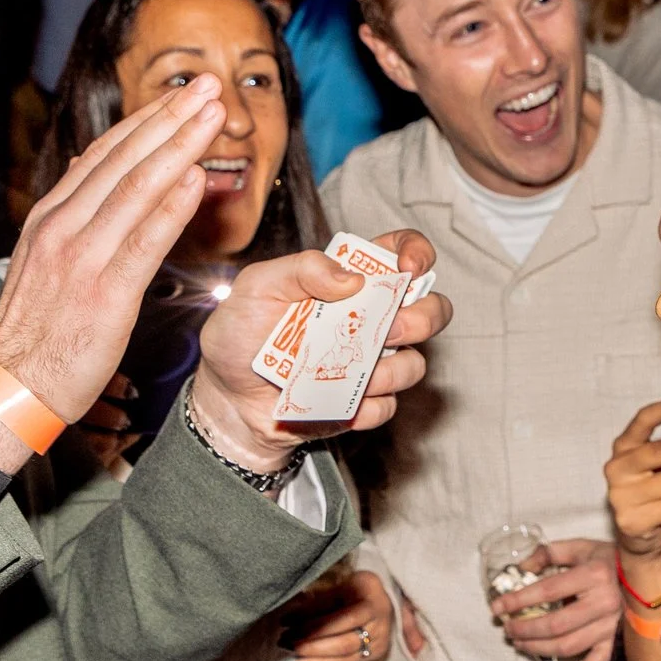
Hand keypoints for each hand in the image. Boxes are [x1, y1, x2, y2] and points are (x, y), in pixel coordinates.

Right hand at [0, 77, 231, 464]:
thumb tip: (83, 168)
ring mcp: (82, 258)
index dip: (146, 121)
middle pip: (124, 160)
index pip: (104, 155)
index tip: (181, 96)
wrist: (10, 385)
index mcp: (52, 217)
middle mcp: (64, 227)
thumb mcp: (44, 259)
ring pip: (137, 189)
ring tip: (213, 117)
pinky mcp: (105, 294)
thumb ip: (69, 213)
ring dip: (179, 147)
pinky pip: (143, 242)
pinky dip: (171, 207)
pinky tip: (196, 179)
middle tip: (208, 87)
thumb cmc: (36, 329)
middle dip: (170, 119)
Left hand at [190, 230, 453, 474]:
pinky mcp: (367, 403)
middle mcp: (372, 318)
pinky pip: (387, 407)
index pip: (402, 253)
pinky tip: (330, 400)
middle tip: (387, 329)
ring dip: (388, 371)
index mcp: (351, 280)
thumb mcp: (257, 287)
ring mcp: (373, 362)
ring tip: (343, 372)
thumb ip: (300, 268)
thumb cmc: (240, 334)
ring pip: (415, 364)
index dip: (418, 254)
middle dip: (420, 319)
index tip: (409, 270)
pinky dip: (362, 406)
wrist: (228, 398)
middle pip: (432, 309)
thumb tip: (351, 279)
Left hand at [282, 570, 396, 660]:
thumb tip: (288, 619)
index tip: (285, 622)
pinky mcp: (374, 655)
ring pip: (344, 653)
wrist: (383, 602)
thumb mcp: (338, 587)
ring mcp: (379, 640)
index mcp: (371, 595)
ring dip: (314, 657)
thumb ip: (317, 603)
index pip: (339, 612)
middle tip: (286, 641)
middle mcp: (380, 620)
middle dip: (312, 642)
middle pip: (344, 638)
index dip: (312, 619)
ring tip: (292, 656)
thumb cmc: (355, 590)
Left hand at [489, 535, 621, 660]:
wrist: (647, 574)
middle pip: (555, 625)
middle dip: (524, 629)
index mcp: (593, 576)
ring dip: (538, 649)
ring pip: (568, 647)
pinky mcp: (615, 643)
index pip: (547, 591)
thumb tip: (520, 568)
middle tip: (507, 628)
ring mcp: (611, 627)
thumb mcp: (579, 546)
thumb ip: (548, 553)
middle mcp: (603, 604)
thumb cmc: (609, 558)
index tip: (496, 607)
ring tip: (519, 643)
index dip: (518, 601)